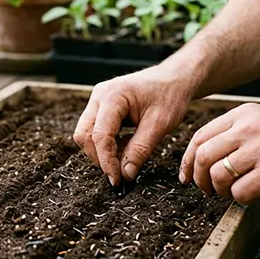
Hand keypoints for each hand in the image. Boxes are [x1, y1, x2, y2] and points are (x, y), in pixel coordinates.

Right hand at [73, 67, 192, 185]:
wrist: (175, 78)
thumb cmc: (169, 95)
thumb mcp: (159, 125)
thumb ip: (140, 150)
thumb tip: (126, 174)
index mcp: (113, 96)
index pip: (100, 135)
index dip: (106, 161)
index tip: (117, 180)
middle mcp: (100, 96)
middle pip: (84, 135)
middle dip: (100, 157)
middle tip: (120, 173)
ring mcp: (98, 100)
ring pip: (86, 134)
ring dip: (103, 151)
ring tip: (126, 157)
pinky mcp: (102, 106)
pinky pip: (95, 130)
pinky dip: (107, 144)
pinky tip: (125, 146)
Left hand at [179, 103, 259, 203]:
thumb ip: (240, 131)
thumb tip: (212, 154)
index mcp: (243, 115)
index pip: (200, 136)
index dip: (188, 159)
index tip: (186, 174)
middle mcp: (246, 129)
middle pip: (202, 157)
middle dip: (198, 178)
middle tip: (206, 190)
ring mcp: (258, 151)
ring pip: (216, 175)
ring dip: (219, 190)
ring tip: (230, 193)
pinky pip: (239, 192)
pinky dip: (239, 199)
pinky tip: (250, 196)